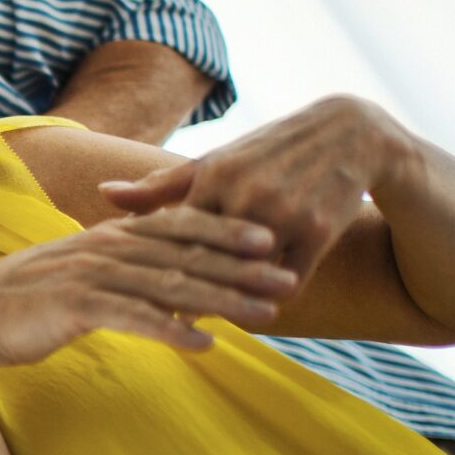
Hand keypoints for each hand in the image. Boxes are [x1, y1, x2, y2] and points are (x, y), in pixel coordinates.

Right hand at [0, 206, 299, 370]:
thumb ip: (124, 267)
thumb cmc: (32, 300)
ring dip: (222, 300)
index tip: (272, 241)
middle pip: (187, 254)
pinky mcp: (76, 307)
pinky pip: (133, 318)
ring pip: (171, 285)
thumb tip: (166, 276)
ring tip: (265, 315)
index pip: (180, 226)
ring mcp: (92, 276)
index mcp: (111, 235)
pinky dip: (171, 329)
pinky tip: (204, 344)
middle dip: (243, 267)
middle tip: (290, 279)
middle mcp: (107, 248)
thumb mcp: (84, 273)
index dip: (227, 231)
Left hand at [98, 95, 410, 286]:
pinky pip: (287, 282)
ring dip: (227, 300)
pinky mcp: (319, 232)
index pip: (173, 231)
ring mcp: (285, 214)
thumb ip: (159, 186)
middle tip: (158, 316)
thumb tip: (104, 193)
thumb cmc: (266, 152)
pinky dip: (269, 298)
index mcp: (216, 174)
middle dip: (183, 289)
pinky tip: (252, 310)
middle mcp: (248, 193)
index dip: (152, 261)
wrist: (350, 135)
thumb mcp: (215, 162)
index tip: (129, 287)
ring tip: (202, 320)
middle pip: (207, 258)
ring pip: (246, 275)